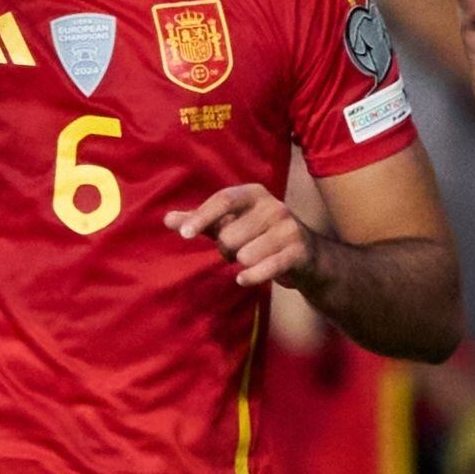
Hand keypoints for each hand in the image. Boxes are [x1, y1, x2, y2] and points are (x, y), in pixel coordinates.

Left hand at [166, 184, 318, 287]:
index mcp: (255, 194)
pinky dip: (252, 277)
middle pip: (229, 235)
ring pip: (244, 255)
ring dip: (242, 264)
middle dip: (226, 250)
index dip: (202, 216)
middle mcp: (274, 206)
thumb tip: (167, 219)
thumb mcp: (231, 224)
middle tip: (238, 251)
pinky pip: (266, 267)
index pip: (224, 200)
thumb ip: (200, 221)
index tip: (184, 234)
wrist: (307, 256)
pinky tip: (244, 280)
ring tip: (252, 260)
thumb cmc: (260, 236)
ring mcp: (289, 228)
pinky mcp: (298, 251)